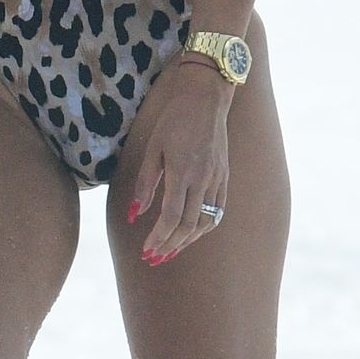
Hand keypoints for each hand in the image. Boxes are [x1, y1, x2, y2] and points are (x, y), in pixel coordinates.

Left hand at [128, 61, 230, 264]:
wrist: (206, 99)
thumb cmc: (174, 120)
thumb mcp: (152, 148)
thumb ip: (145, 183)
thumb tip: (135, 214)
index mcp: (183, 172)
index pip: (171, 217)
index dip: (159, 238)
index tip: (146, 251)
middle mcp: (203, 179)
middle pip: (189, 225)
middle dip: (171, 246)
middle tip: (155, 259)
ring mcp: (217, 179)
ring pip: (206, 222)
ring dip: (188, 241)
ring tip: (171, 252)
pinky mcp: (224, 176)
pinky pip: (217, 210)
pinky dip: (204, 226)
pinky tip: (191, 233)